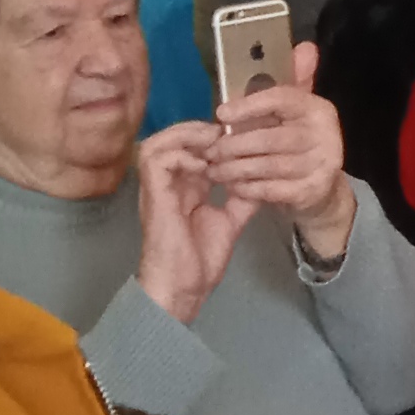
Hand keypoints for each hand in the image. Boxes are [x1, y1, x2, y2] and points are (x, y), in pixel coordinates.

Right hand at [133, 122, 253, 324]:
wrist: (183, 284)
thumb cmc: (201, 259)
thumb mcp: (230, 221)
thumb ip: (242, 198)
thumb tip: (261, 178)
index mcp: (186, 187)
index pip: (193, 149)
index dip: (213, 138)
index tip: (240, 138)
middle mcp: (169, 183)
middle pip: (172, 138)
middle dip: (199, 130)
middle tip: (226, 135)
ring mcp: (158, 187)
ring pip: (158, 142)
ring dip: (185, 137)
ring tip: (213, 144)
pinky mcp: (153, 194)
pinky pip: (157, 160)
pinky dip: (181, 155)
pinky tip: (204, 166)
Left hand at [209, 43, 355, 262]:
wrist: (323, 190)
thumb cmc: (298, 145)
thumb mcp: (296, 112)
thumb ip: (294, 81)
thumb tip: (305, 47)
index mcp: (319, 109)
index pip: (281, 99)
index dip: (249, 105)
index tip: (220, 114)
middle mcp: (326, 135)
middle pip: (271, 138)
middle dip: (235, 146)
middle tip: (210, 152)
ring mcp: (322, 165)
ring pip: (268, 165)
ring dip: (236, 169)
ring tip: (215, 170)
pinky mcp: (313, 191)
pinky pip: (273, 189)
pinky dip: (249, 189)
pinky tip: (234, 187)